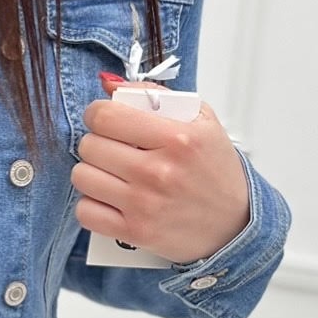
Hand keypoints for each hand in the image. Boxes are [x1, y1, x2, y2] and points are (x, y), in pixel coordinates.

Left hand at [72, 82, 250, 264]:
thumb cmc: (216, 171)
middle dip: (97, 142)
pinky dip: (92, 205)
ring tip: (112, 173)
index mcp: (177, 139)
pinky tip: (110, 199)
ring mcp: (145, 205)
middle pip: (89, 145)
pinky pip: (85, 212)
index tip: (103, 118)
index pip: (106, 116)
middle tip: (113, 148)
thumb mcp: (201, 121)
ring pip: (82, 176)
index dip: (97, 113)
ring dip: (92, 172)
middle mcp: (159, 172)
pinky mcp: (135, 232)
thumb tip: (109, 84)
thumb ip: (155, 96)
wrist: (236, 224)